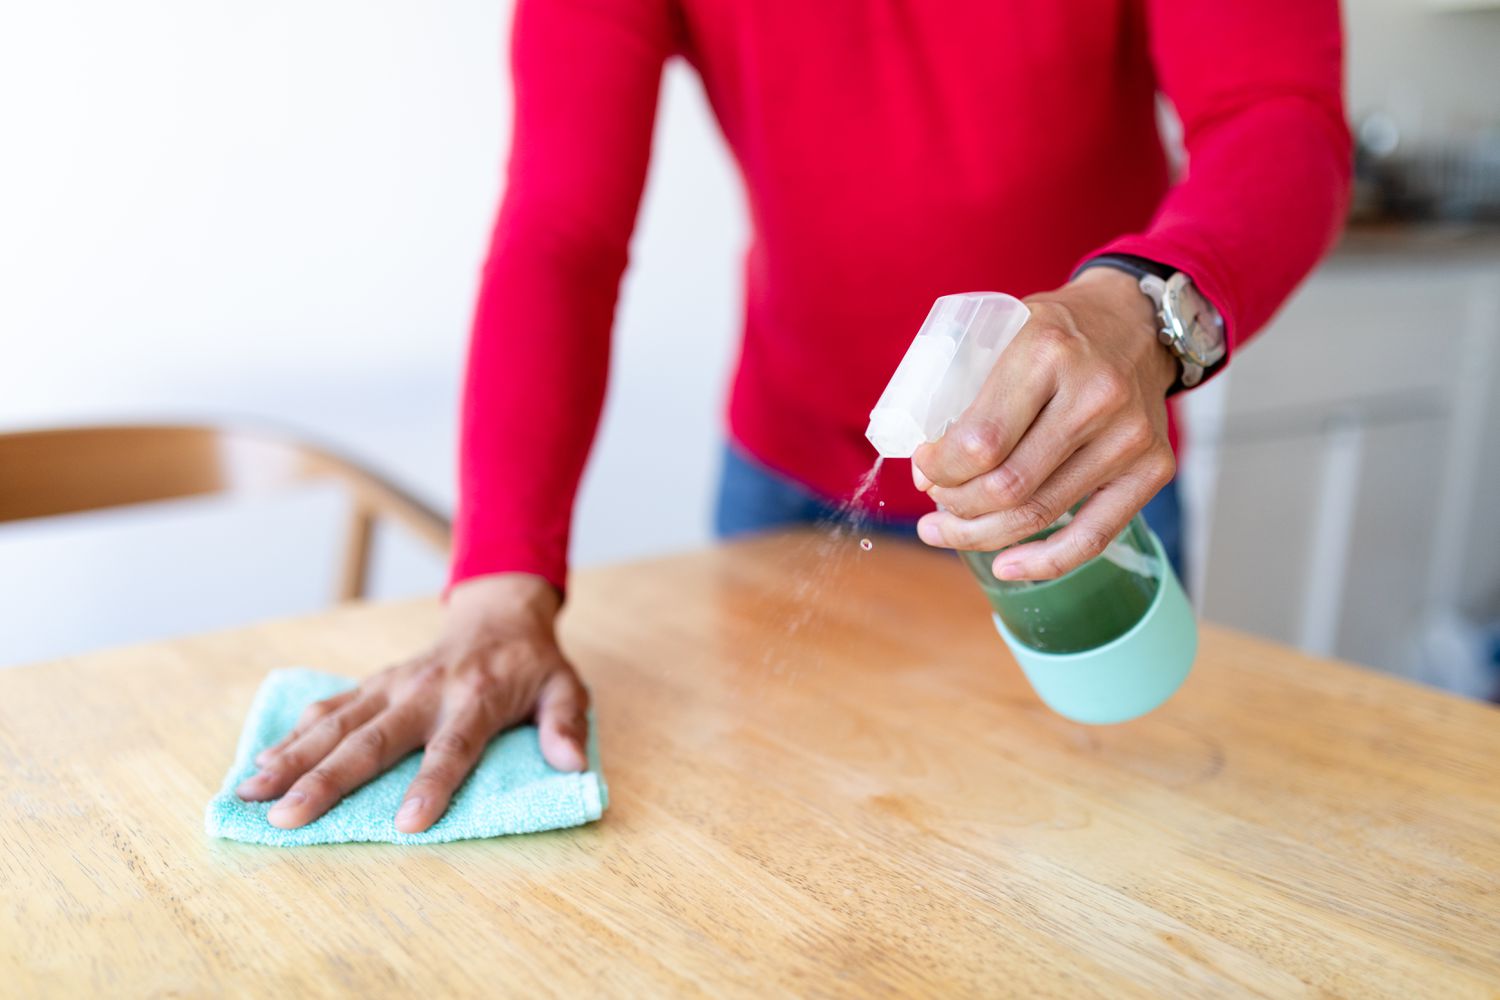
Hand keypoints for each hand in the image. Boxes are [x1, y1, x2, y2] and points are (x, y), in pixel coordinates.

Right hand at [235, 573, 588, 832]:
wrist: (499, 615)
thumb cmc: (533, 665)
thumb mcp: (566, 689)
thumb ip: (566, 724)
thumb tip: (572, 764)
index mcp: (477, 697)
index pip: (453, 746)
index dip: (432, 784)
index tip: (407, 824)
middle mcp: (426, 690)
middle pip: (373, 740)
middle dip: (328, 780)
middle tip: (288, 816)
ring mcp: (392, 685)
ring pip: (336, 724)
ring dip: (291, 759)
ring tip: (250, 793)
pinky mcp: (373, 684)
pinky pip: (327, 709)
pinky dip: (291, 736)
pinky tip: (257, 764)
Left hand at [911, 267, 1177, 579]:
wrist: (1137, 321)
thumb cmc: (1056, 332)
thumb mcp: (1003, 331)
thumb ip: (964, 390)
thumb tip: (927, 473)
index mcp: (1047, 351)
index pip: (980, 442)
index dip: (940, 469)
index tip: (924, 467)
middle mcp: (1095, 395)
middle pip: (1008, 486)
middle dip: (955, 507)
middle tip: (934, 507)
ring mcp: (1129, 436)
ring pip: (1040, 514)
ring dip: (982, 536)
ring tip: (947, 533)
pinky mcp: (1154, 467)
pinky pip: (1094, 536)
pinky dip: (1045, 561)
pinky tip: (1006, 566)